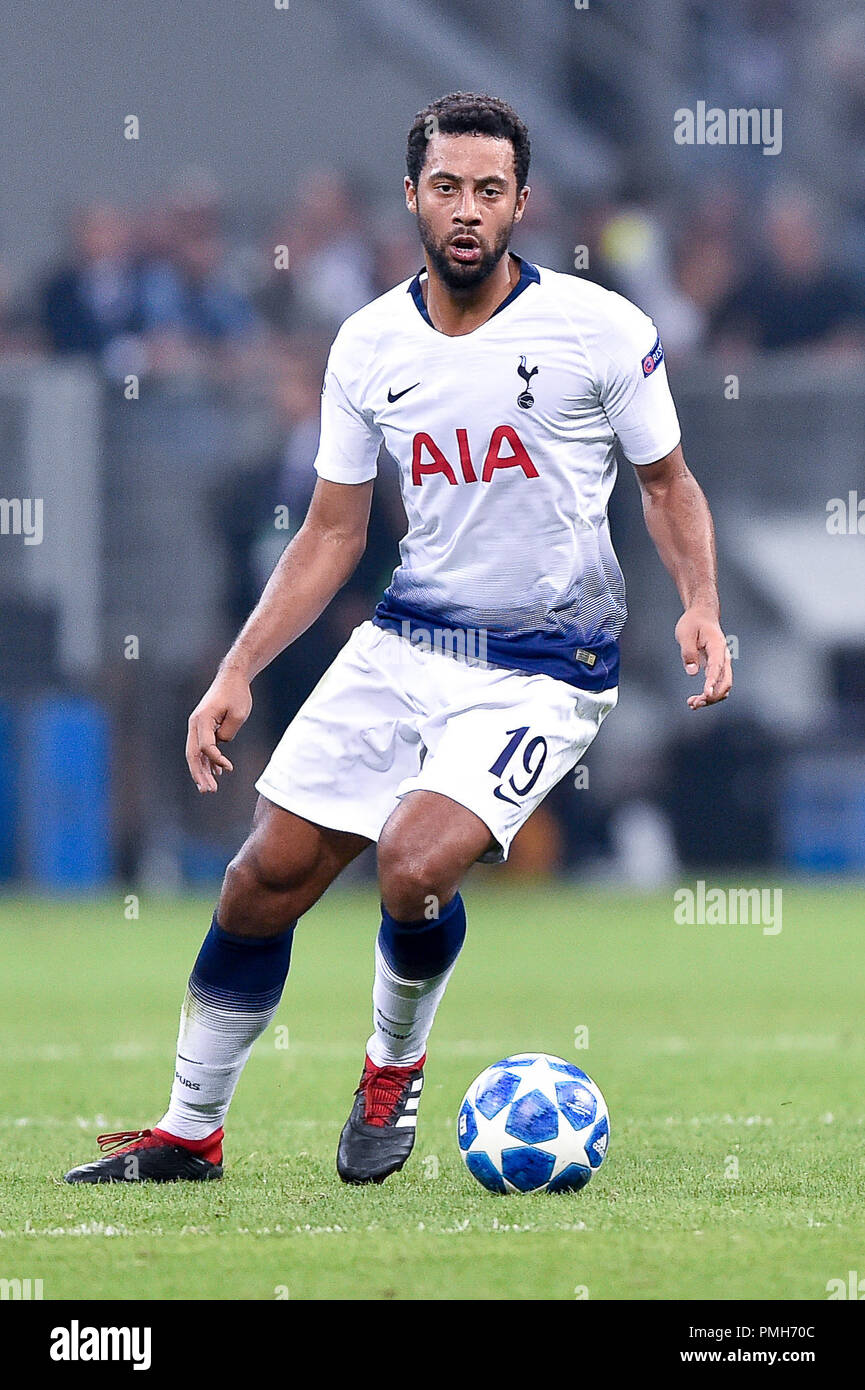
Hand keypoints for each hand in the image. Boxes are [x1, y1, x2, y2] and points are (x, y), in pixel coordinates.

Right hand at [185, 667, 252, 791]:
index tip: (229, 768)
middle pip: (193, 755)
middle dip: (200, 775)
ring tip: (209, 789)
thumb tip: (220, 745)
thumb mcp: (238, 714)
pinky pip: (202, 748)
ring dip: (202, 771)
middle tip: (209, 791)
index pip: (205, 747)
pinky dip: (208, 761)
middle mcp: (195, 724)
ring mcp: (198, 726)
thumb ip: (228, 733)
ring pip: (196, 754)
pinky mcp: (204, 728)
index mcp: (202, 720)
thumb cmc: (236, 694)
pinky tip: (216, 773)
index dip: (217, 760)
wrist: (232, 678)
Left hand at [675, 608, 732, 709]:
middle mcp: (724, 657)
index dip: (712, 682)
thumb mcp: (685, 633)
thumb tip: (693, 672)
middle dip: (712, 696)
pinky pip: (718, 685)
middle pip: (725, 682)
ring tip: (692, 704)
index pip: (717, 667)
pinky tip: (695, 700)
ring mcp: (723, 664)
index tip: (706, 694)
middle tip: (694, 704)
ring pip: (723, 687)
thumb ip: (688, 652)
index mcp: (717, 646)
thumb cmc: (693, 623)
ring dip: (711, 698)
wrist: (703, 615)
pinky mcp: (718, 668)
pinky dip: (710, 695)